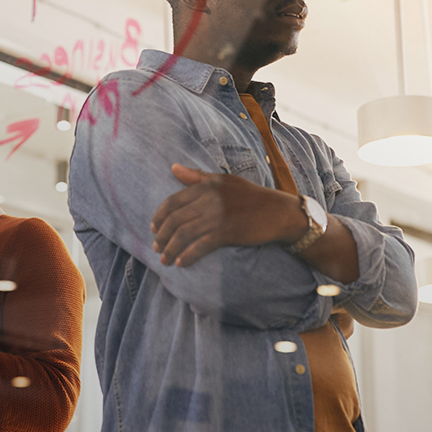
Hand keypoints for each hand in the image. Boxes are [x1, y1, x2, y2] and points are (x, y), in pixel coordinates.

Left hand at [151, 164, 305, 267]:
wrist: (277, 212)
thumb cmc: (250, 196)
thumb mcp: (223, 180)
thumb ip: (196, 176)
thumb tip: (173, 167)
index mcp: (206, 186)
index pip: (172, 201)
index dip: (159, 216)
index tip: (153, 228)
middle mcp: (209, 200)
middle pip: (175, 220)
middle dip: (161, 236)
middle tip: (157, 248)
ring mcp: (217, 217)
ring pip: (184, 234)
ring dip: (170, 249)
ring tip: (165, 259)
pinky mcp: (226, 233)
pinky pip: (200, 246)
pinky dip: (188, 256)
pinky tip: (181, 263)